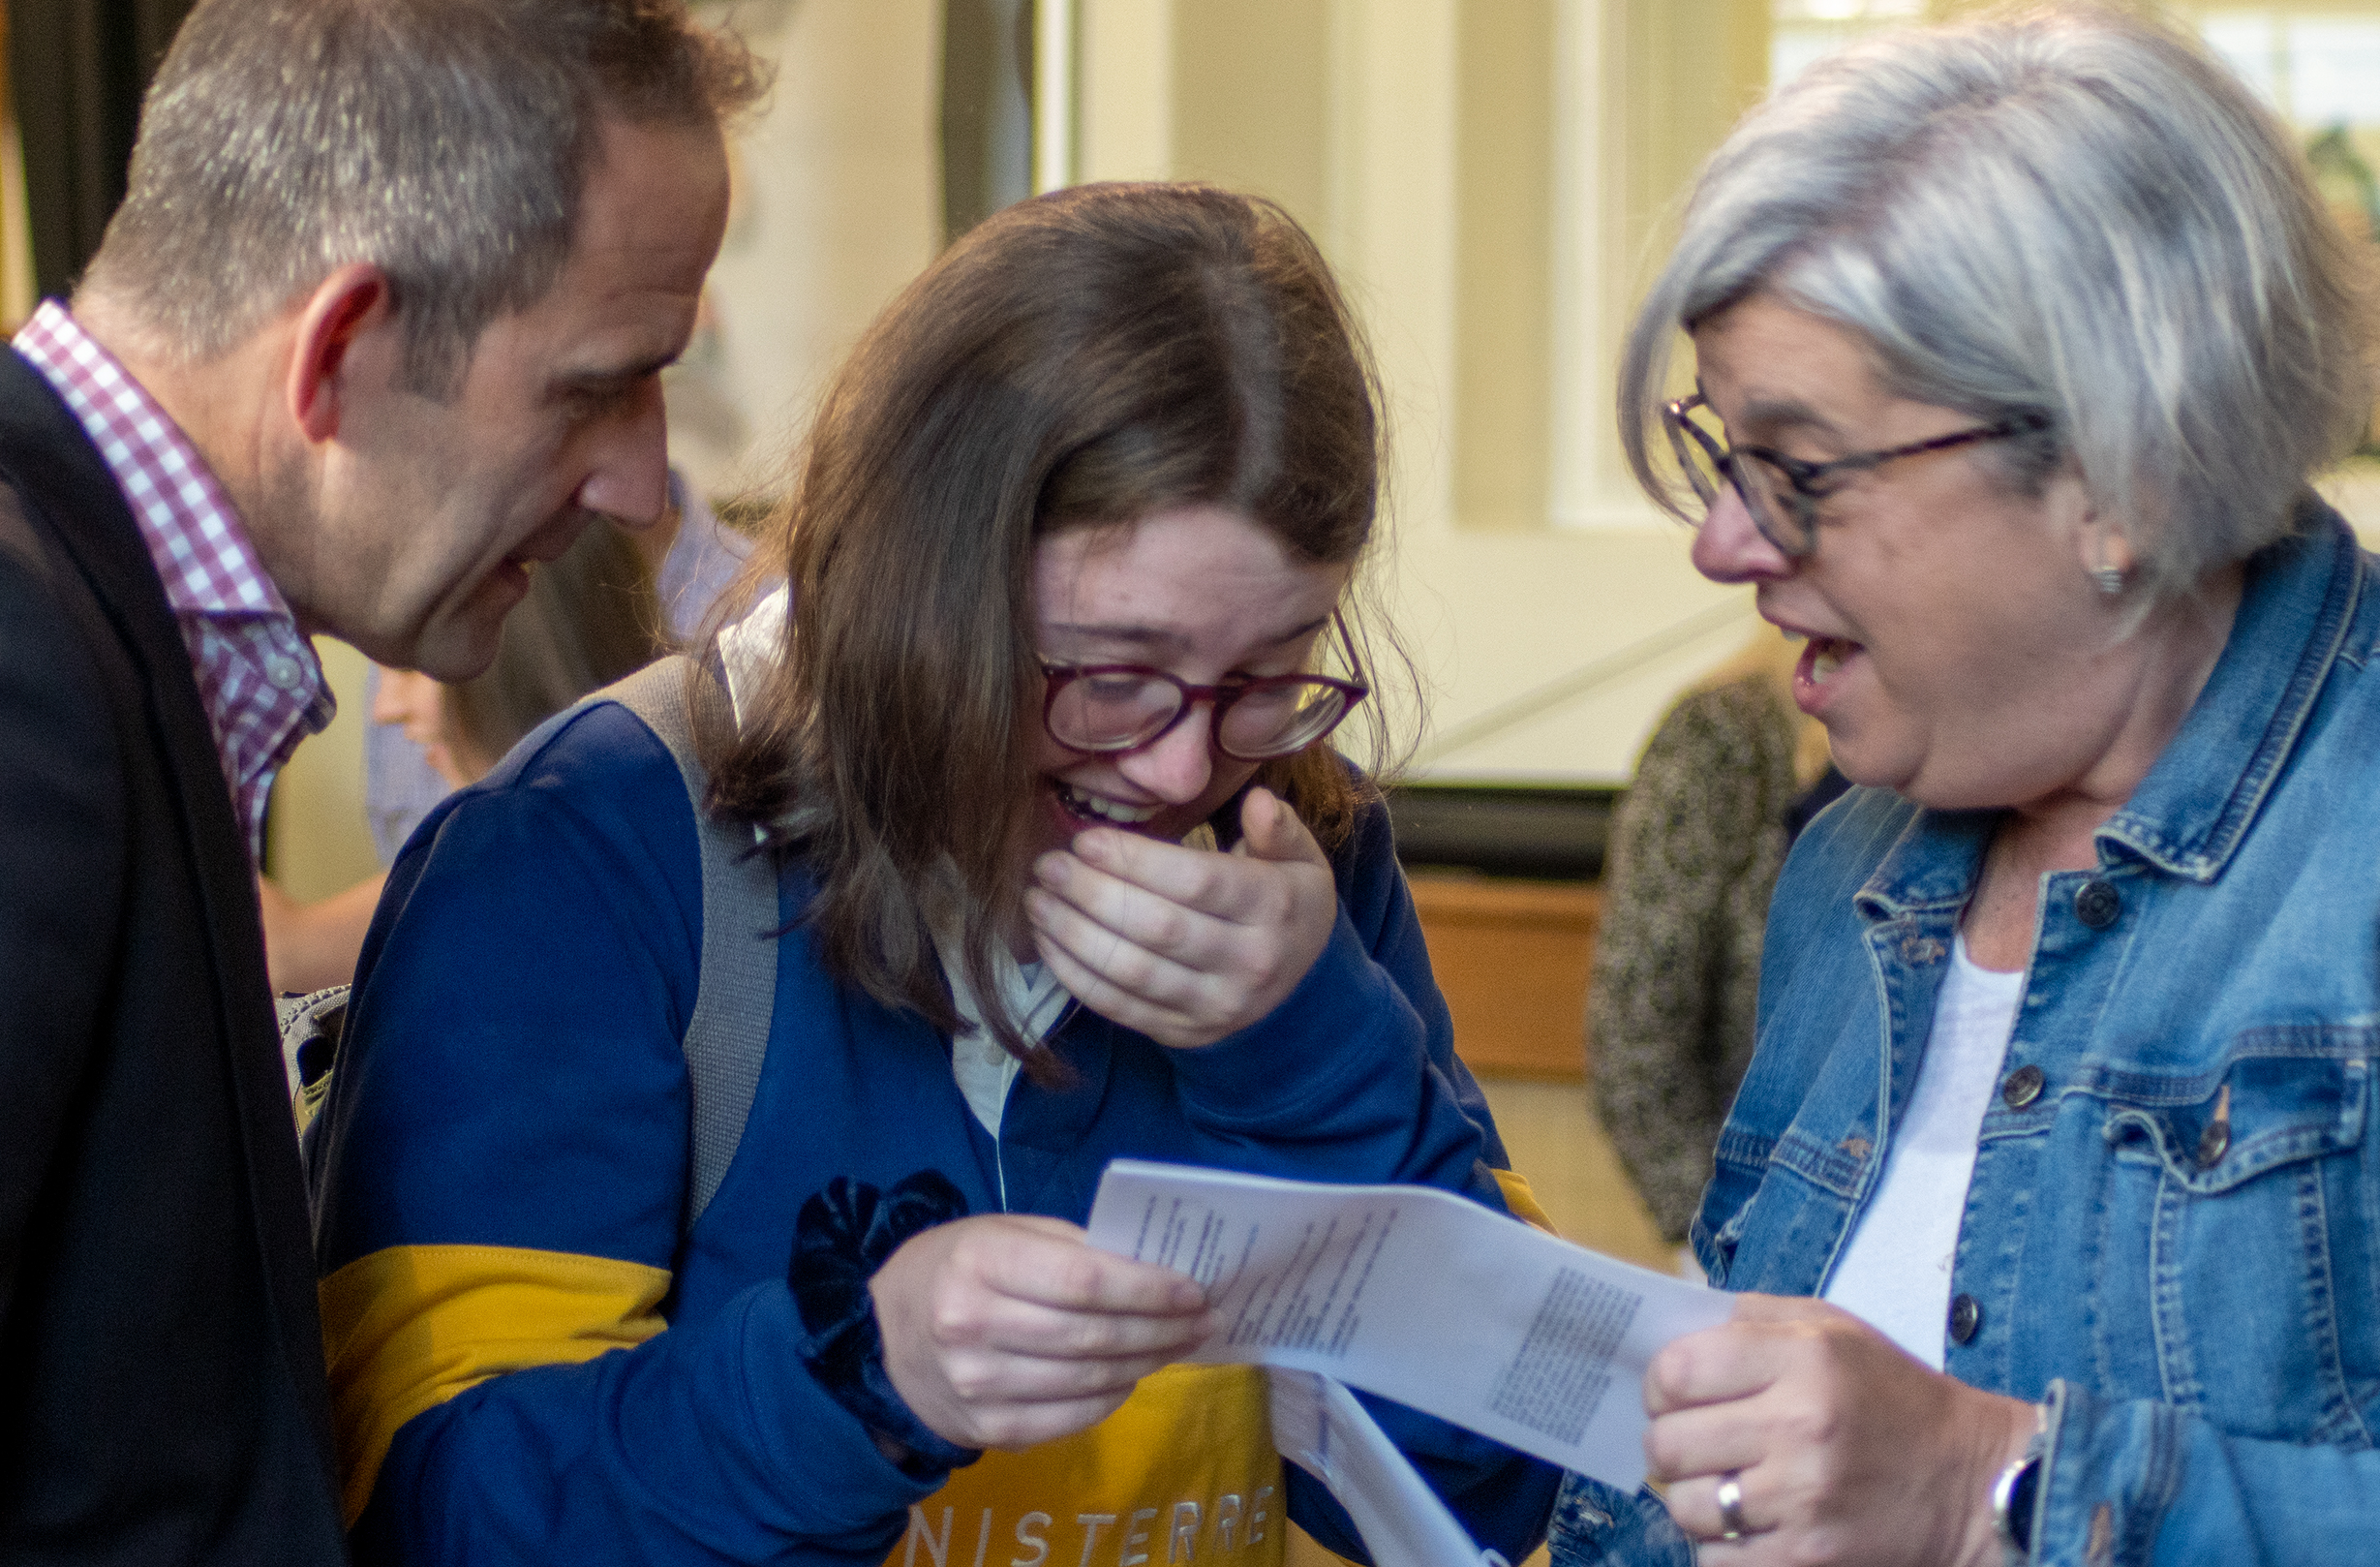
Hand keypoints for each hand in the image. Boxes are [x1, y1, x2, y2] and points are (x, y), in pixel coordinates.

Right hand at [869, 1213, 1216, 1449]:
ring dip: (1148, 1363)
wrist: (882, 1339)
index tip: (1194, 1289)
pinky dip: (1113, 1398)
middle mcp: (974, 1326)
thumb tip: (1153, 1267)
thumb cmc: (956, 1269)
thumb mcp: (1002, 1233)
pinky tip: (1133, 1376)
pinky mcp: (989, 1430)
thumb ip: (1071, 1246)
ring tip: (1181, 1344)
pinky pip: (1071, 1418)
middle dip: (1162, 1329)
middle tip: (1205, 1320)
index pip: (1083, 1281)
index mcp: (981, 1263)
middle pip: (1094, 1336)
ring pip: (1090, 1381)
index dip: (1147, 1288)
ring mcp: (979, 1386)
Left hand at [1025, 787, 1336, 1048]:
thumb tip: (1257, 802)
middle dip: (1091, 894)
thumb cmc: (1287, 905)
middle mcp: (1249, 963)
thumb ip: (1279, 830)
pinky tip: (1048, 941)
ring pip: (1132, 971)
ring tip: (1037, 900)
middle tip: (1048, 865)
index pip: (1196, 882)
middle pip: (1157, 928)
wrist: (1303, 990)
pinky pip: (1119, 1008)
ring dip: (1073, 934)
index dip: (1134, 860)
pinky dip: (1076, 975)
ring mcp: (1215, 1007)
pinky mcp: (1185, 1035)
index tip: (1085, 841)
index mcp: (1274, 908)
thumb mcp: (1301, 860)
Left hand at [1643, 1294, 2037, 1566]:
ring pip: (1686, 1507)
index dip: (1659, 1385)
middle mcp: (1801, 1425)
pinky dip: (1720, 1547)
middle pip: (1670, 1444)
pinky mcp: (1809, 1557)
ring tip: (1722, 1487)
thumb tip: (1671, 1334)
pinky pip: (1716, 1560)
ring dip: (1693, 1500)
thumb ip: (1752, 1320)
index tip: (1671, 1396)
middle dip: (1667, 1445)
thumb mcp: (1834, 1330)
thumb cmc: (1890, 1396)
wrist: (1973, 1482)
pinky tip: (1747, 1527)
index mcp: (1803, 1359)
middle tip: (1688, 1446)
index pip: (1678, 1371)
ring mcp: (1804, 1498)